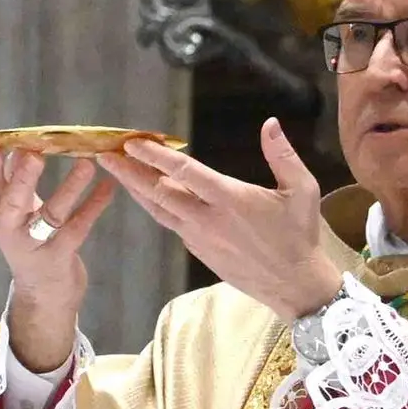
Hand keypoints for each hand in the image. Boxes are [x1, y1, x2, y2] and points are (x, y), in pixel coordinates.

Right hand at [0, 149, 116, 370]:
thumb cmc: (30, 244)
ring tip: (86, 163)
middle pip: (13, 204)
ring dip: (70, 188)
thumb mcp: (15, 215)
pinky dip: (95, 204)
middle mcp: (12, 232)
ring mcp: (36, 246)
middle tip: (34, 154)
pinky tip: (108, 186)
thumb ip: (12, 183)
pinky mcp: (61, 257)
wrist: (43, 295)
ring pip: (52, 214)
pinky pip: (79, 227)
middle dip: (23, 179)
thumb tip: (15, 148)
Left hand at [100, 120, 340, 319]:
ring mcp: (200, 238)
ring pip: (159, 210)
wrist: (294, 285)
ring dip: (135, 189)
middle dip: (129, 172)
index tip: (133, 142)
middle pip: (158, 192)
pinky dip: (156, 206)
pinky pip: (171, 224)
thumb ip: (282, 155)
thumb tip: (270, 124)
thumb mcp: (302, 190)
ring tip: (115, 171)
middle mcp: (208, 219)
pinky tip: (148, 194)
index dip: (156, 156)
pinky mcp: (199, 251)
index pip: (185, 172)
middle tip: (105, 154)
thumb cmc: (299, 235)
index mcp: (230, 200)